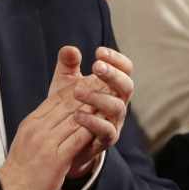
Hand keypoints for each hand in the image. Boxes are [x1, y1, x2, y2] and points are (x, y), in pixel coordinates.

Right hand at [0, 46, 97, 189]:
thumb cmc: (20, 169)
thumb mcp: (26, 140)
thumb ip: (41, 126)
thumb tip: (55, 115)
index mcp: (32, 123)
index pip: (55, 98)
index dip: (76, 87)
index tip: (91, 79)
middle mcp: (38, 129)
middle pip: (67, 104)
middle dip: (89, 92)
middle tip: (108, 81)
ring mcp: (46, 142)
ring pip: (75, 118)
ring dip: (95, 107)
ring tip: (112, 98)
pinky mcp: (56, 158)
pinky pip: (78, 138)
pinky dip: (93, 128)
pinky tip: (106, 122)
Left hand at [67, 47, 133, 176]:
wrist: (62, 139)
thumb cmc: (68, 106)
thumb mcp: (64, 84)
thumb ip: (67, 66)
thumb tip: (70, 49)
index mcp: (111, 87)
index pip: (125, 70)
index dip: (117, 59)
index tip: (99, 52)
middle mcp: (117, 103)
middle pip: (127, 87)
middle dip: (113, 75)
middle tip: (96, 66)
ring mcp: (113, 122)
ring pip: (118, 108)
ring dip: (99, 97)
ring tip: (76, 92)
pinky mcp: (105, 140)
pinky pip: (107, 131)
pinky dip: (93, 122)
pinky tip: (77, 114)